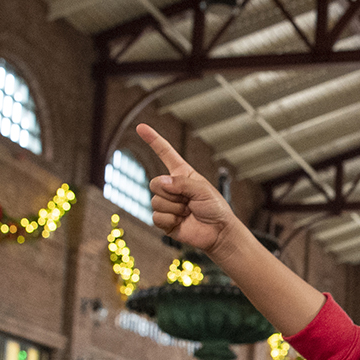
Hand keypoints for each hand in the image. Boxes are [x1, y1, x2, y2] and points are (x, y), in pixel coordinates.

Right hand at [137, 124, 242, 257]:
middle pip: (155, 183)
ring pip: (155, 201)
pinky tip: (182, 221)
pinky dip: (170, 220)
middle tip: (187, 200)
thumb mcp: (202, 189)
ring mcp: (167, 204)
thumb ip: (182, 183)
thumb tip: (161, 183)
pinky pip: (156, 217)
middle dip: (171, 192)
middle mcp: (172, 187)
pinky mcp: (164, 220)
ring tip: (188, 212)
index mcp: (182, 174)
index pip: (165, 153)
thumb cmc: (215, 208)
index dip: (153, 140)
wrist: (218, 232)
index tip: (141, 127)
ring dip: (174, 208)